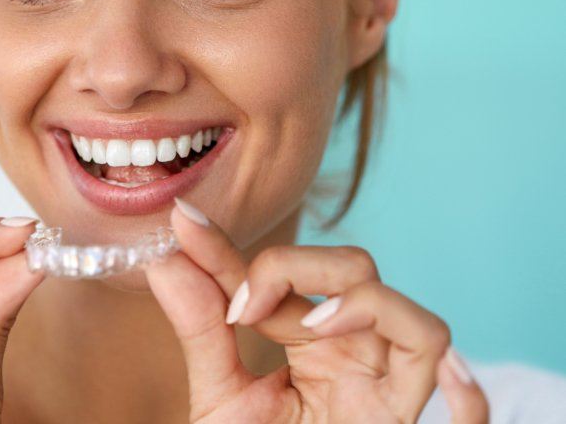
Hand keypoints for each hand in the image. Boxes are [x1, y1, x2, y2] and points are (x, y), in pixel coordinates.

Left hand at [146, 199, 489, 423]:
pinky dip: (463, 388)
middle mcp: (354, 353)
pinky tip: (438, 376)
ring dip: (368, 304)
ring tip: (312, 328)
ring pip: (417, 323)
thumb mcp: (219, 399)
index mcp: (311, 339)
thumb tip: (164, 262)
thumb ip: (201, 331)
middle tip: (243, 308)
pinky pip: (468, 407)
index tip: (185, 227)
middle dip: (299, 265)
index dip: (231, 249)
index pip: (281, 271)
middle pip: (357, 270)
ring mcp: (385, 391)